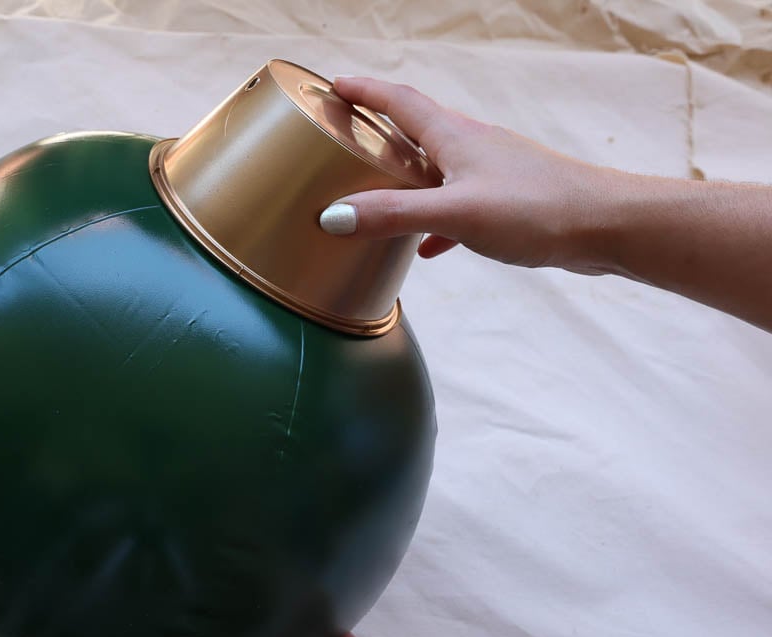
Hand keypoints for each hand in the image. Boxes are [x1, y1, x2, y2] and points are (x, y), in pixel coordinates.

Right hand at [322, 76, 615, 274]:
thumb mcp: (455, 213)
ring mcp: (494, 173)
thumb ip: (393, 214)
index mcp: (456, 138)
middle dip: (381, 129)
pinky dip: (437, 218)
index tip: (337, 85)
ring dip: (407, 175)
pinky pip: (461, 204)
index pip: (401, 102)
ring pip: (439, 168)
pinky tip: (429, 246)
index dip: (367, 91)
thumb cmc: (538, 209)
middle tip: (349, 134)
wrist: (609, 226)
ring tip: (377, 192)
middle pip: (418, 129)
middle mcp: (474, 147)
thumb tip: (334, 216)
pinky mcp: (511, 202)